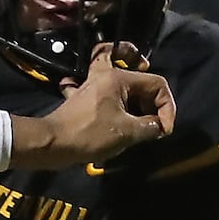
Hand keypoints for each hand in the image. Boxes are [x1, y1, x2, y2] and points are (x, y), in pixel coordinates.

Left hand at [22, 41, 175, 167]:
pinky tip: (120, 120)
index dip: (167, 106)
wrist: (51, 144)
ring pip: (124, 88)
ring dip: (136, 106)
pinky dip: (118, 107)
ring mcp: (92, 87)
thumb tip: (160, 126)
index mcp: (117, 77)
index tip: (164, 129)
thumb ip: (151, 126)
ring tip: (140, 125)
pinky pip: (108, 98)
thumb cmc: (89, 134)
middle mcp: (104, 76)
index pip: (157, 83)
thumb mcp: (128, 132)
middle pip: (140, 82)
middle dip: (151, 103)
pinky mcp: (85, 100)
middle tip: (152, 124)